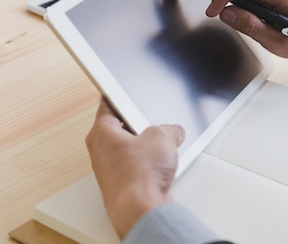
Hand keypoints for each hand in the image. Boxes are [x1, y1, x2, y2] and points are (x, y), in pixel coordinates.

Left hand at [85, 99, 184, 238]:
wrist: (141, 208)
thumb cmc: (138, 176)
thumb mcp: (162, 136)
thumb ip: (169, 129)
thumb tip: (173, 131)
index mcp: (101, 133)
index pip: (107, 106)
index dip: (119, 97)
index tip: (122, 92)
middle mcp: (101, 152)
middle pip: (122, 129)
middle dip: (141, 126)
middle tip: (155, 124)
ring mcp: (111, 170)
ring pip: (132, 149)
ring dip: (147, 148)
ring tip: (162, 149)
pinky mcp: (124, 184)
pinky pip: (138, 167)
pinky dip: (149, 165)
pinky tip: (161, 167)